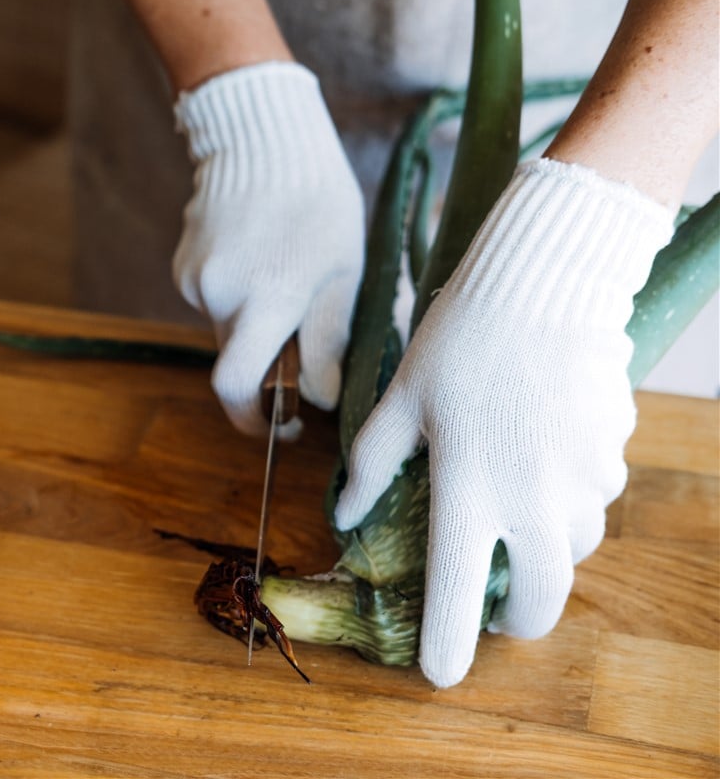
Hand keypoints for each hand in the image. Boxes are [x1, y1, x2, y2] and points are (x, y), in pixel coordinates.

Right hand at [173, 62, 363, 434]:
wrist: (260, 136)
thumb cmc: (317, 198)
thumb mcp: (344, 267)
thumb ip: (330, 337)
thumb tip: (322, 397)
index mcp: (266, 298)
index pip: (237, 386)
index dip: (254, 419)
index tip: (282, 425)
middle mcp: (221, 295)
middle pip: (237, 359)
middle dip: (267, 359)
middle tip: (300, 329)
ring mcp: (195, 281)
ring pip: (227, 330)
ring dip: (254, 322)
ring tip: (281, 272)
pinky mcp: (183, 267)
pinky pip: (214, 303)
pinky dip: (237, 297)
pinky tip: (256, 257)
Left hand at [333, 159, 673, 687]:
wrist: (543, 282)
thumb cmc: (457, 339)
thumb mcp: (400, 400)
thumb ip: (372, 464)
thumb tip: (344, 514)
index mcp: (469, 487)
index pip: (458, 587)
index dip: (449, 640)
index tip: (440, 675)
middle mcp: (533, 496)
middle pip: (541, 597)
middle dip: (518, 618)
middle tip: (496, 608)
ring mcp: (583, 478)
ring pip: (573, 549)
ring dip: (543, 551)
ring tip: (512, 516)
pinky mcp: (613, 454)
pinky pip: (594, 499)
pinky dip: (569, 499)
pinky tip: (542, 456)